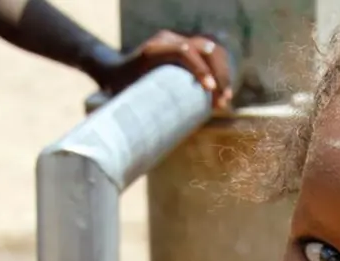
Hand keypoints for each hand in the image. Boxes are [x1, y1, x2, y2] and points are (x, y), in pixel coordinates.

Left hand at [100, 31, 232, 109]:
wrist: (114, 71)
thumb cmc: (118, 91)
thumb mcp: (123, 98)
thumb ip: (132, 112)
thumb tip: (142, 142)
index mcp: (152, 50)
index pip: (183, 51)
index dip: (199, 69)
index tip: (210, 90)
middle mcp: (167, 40)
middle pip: (203, 48)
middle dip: (218, 75)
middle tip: (222, 103)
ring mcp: (178, 41)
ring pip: (211, 50)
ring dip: (223, 73)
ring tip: (225, 100)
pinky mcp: (187, 48)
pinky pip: (211, 54)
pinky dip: (221, 70)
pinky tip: (223, 91)